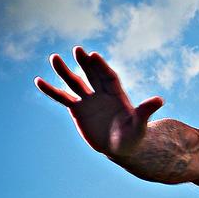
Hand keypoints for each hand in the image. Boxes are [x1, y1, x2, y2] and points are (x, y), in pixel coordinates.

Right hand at [34, 46, 163, 158]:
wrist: (120, 148)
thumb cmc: (133, 136)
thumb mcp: (140, 125)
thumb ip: (145, 111)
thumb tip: (160, 100)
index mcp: (117, 94)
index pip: (108, 77)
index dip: (101, 67)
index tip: (94, 56)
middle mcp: (101, 93)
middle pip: (91, 74)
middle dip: (84, 63)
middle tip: (77, 49)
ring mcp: (88, 100)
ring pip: (74, 82)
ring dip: (64, 71)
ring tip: (54, 58)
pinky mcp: (77, 109)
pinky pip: (62, 97)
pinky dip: (51, 90)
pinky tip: (38, 81)